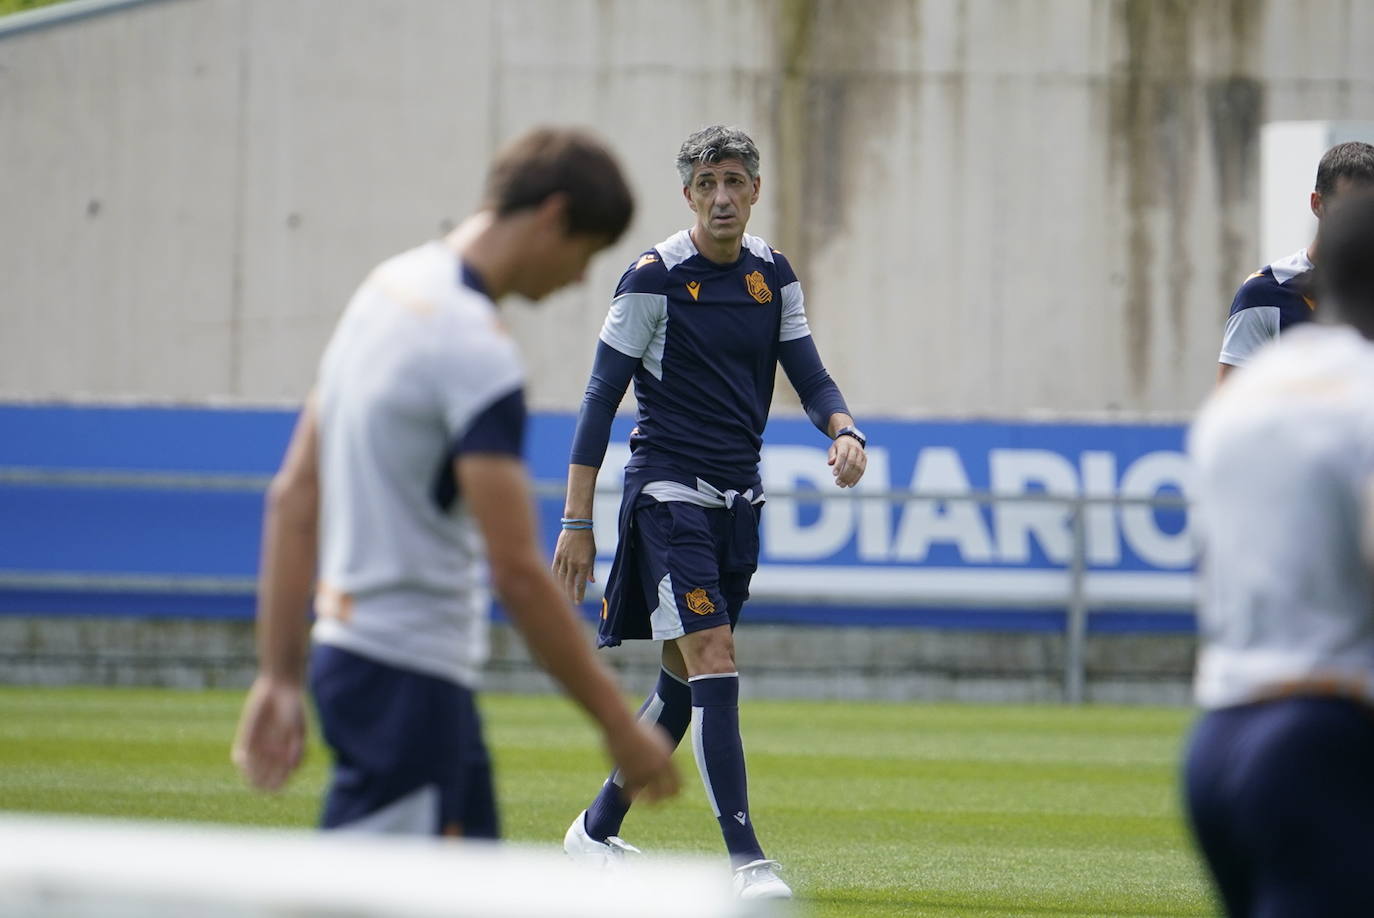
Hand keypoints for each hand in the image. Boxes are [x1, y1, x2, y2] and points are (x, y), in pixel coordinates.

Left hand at [231, 675, 306, 791]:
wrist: (279, 690)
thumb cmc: (294, 711)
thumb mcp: (299, 730)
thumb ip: (297, 749)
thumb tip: (292, 768)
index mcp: (287, 756)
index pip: (280, 781)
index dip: (277, 786)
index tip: (277, 787)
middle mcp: (271, 755)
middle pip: (264, 779)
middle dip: (262, 782)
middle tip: (262, 783)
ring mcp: (258, 748)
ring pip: (250, 772)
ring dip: (251, 775)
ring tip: (254, 773)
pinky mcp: (245, 739)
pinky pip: (240, 758)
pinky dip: (242, 763)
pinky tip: (245, 762)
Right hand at [552, 527, 596, 602]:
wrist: (577, 525)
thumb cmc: (587, 540)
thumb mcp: (592, 554)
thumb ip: (591, 569)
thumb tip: (592, 581)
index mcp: (584, 564)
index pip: (580, 584)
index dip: (579, 594)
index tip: (578, 602)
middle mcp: (573, 563)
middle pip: (569, 583)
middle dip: (569, 594)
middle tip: (569, 602)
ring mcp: (564, 559)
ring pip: (561, 577)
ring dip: (561, 588)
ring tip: (562, 596)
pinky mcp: (557, 554)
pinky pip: (555, 569)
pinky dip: (554, 577)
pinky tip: (554, 583)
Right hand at [605, 720, 679, 803]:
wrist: (621, 727)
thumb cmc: (638, 729)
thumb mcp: (657, 739)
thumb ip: (663, 754)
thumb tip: (667, 763)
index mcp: (668, 760)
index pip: (678, 784)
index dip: (676, 791)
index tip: (671, 796)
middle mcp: (658, 769)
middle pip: (666, 794)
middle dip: (662, 800)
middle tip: (658, 803)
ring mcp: (644, 774)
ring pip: (649, 798)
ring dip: (646, 802)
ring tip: (643, 803)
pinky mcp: (628, 777)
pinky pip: (631, 794)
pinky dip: (629, 796)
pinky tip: (629, 797)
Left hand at [828, 435, 866, 487]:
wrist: (851, 439)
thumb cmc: (839, 446)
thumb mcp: (833, 448)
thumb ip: (832, 455)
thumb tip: (830, 463)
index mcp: (845, 444)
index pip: (842, 455)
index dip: (839, 465)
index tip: (834, 474)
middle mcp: (855, 448)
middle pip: (851, 462)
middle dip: (844, 474)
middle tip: (838, 483)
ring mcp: (861, 453)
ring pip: (857, 467)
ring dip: (850, 478)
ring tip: (842, 485)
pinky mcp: (865, 459)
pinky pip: (862, 470)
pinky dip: (856, 478)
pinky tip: (850, 484)